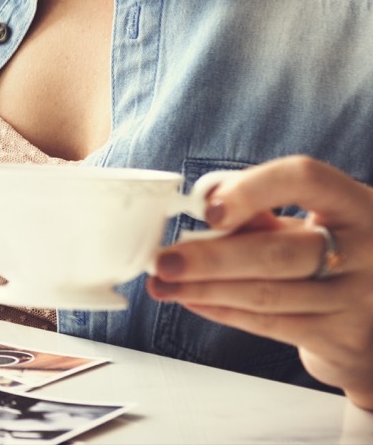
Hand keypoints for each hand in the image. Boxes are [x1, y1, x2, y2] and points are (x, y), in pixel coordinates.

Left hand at [147, 155, 372, 407]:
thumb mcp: (306, 221)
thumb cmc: (327, 252)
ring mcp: (357, 298)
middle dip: (209, 258)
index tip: (207, 209)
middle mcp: (365, 250)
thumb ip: (261, 209)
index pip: (304, 178)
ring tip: (163, 284)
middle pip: (277, 252)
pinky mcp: (341, 337)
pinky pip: (269, 324)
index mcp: (354, 204)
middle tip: (164, 261)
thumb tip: (203, 203)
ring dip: (203, 290)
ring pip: (266, 294)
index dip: (251, 191)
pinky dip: (223, 311)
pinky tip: (193, 301)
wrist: (372, 318)